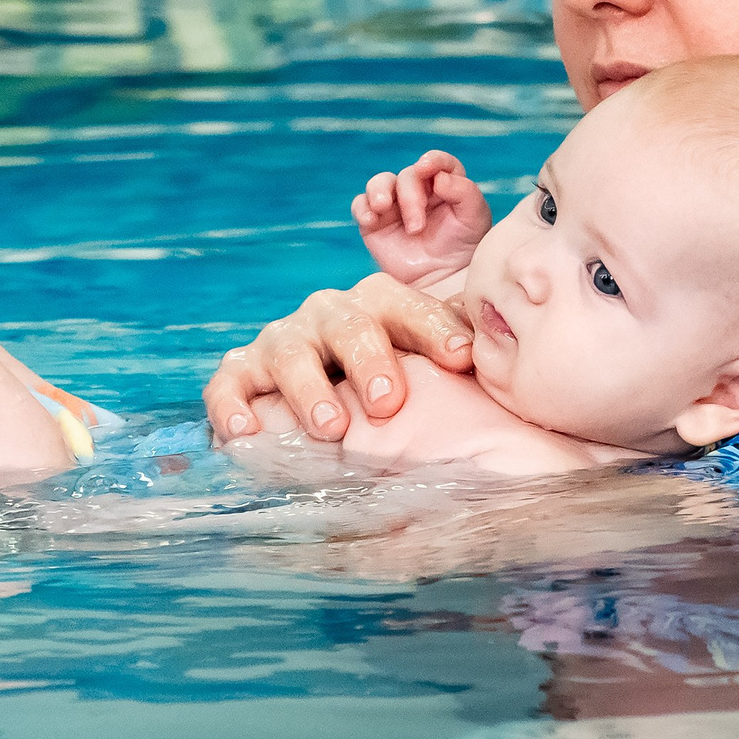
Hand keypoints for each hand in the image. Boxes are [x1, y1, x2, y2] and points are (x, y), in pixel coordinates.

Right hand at [204, 272, 474, 442]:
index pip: (407, 305)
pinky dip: (232, 405)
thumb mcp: (432, 363)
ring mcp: (282, 341)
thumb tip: (511, 361)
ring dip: (309, 389)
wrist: (331, 391)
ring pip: (288, 352)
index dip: (434, 329)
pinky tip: (245, 433)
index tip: (462, 360)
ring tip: (332, 428)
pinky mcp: (240, 372)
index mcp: (378, 304)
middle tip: (389, 402)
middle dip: (369, 360)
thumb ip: (464, 355)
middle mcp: (328, 315)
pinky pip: (227, 383)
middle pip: (348, 323)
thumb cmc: (394, 378)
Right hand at [351, 150, 493, 283]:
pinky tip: (370, 220)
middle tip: (417, 226)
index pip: (438, 162)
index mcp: (445, 185)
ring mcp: (394, 207)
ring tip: (383, 208)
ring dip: (380, 191)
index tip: (426, 166)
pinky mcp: (374, 224)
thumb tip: (439, 178)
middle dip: (410, 196)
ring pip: (379, 183)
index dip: (432, 160)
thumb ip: (464, 192)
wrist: (442, 283)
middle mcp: (418, 191)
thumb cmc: (463, 250)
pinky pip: (360, 205)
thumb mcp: (475, 219)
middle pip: (407, 176)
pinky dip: (362, 208)